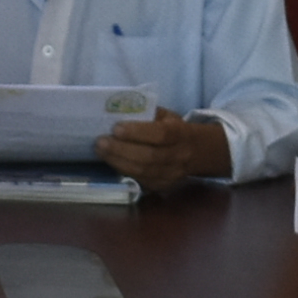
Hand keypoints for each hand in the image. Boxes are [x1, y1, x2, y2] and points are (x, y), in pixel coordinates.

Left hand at [98, 110, 230, 191]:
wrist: (196, 152)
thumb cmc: (175, 129)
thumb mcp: (167, 115)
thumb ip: (147, 113)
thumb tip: (119, 111)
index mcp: (180, 133)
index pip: (160, 134)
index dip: (137, 132)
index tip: (116, 128)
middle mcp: (178, 156)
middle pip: (148, 157)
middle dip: (121, 150)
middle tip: (100, 142)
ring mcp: (171, 174)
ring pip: (143, 172)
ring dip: (118, 162)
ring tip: (100, 151)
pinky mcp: (162, 186)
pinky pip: (140, 181)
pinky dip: (123, 171)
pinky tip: (111, 161)